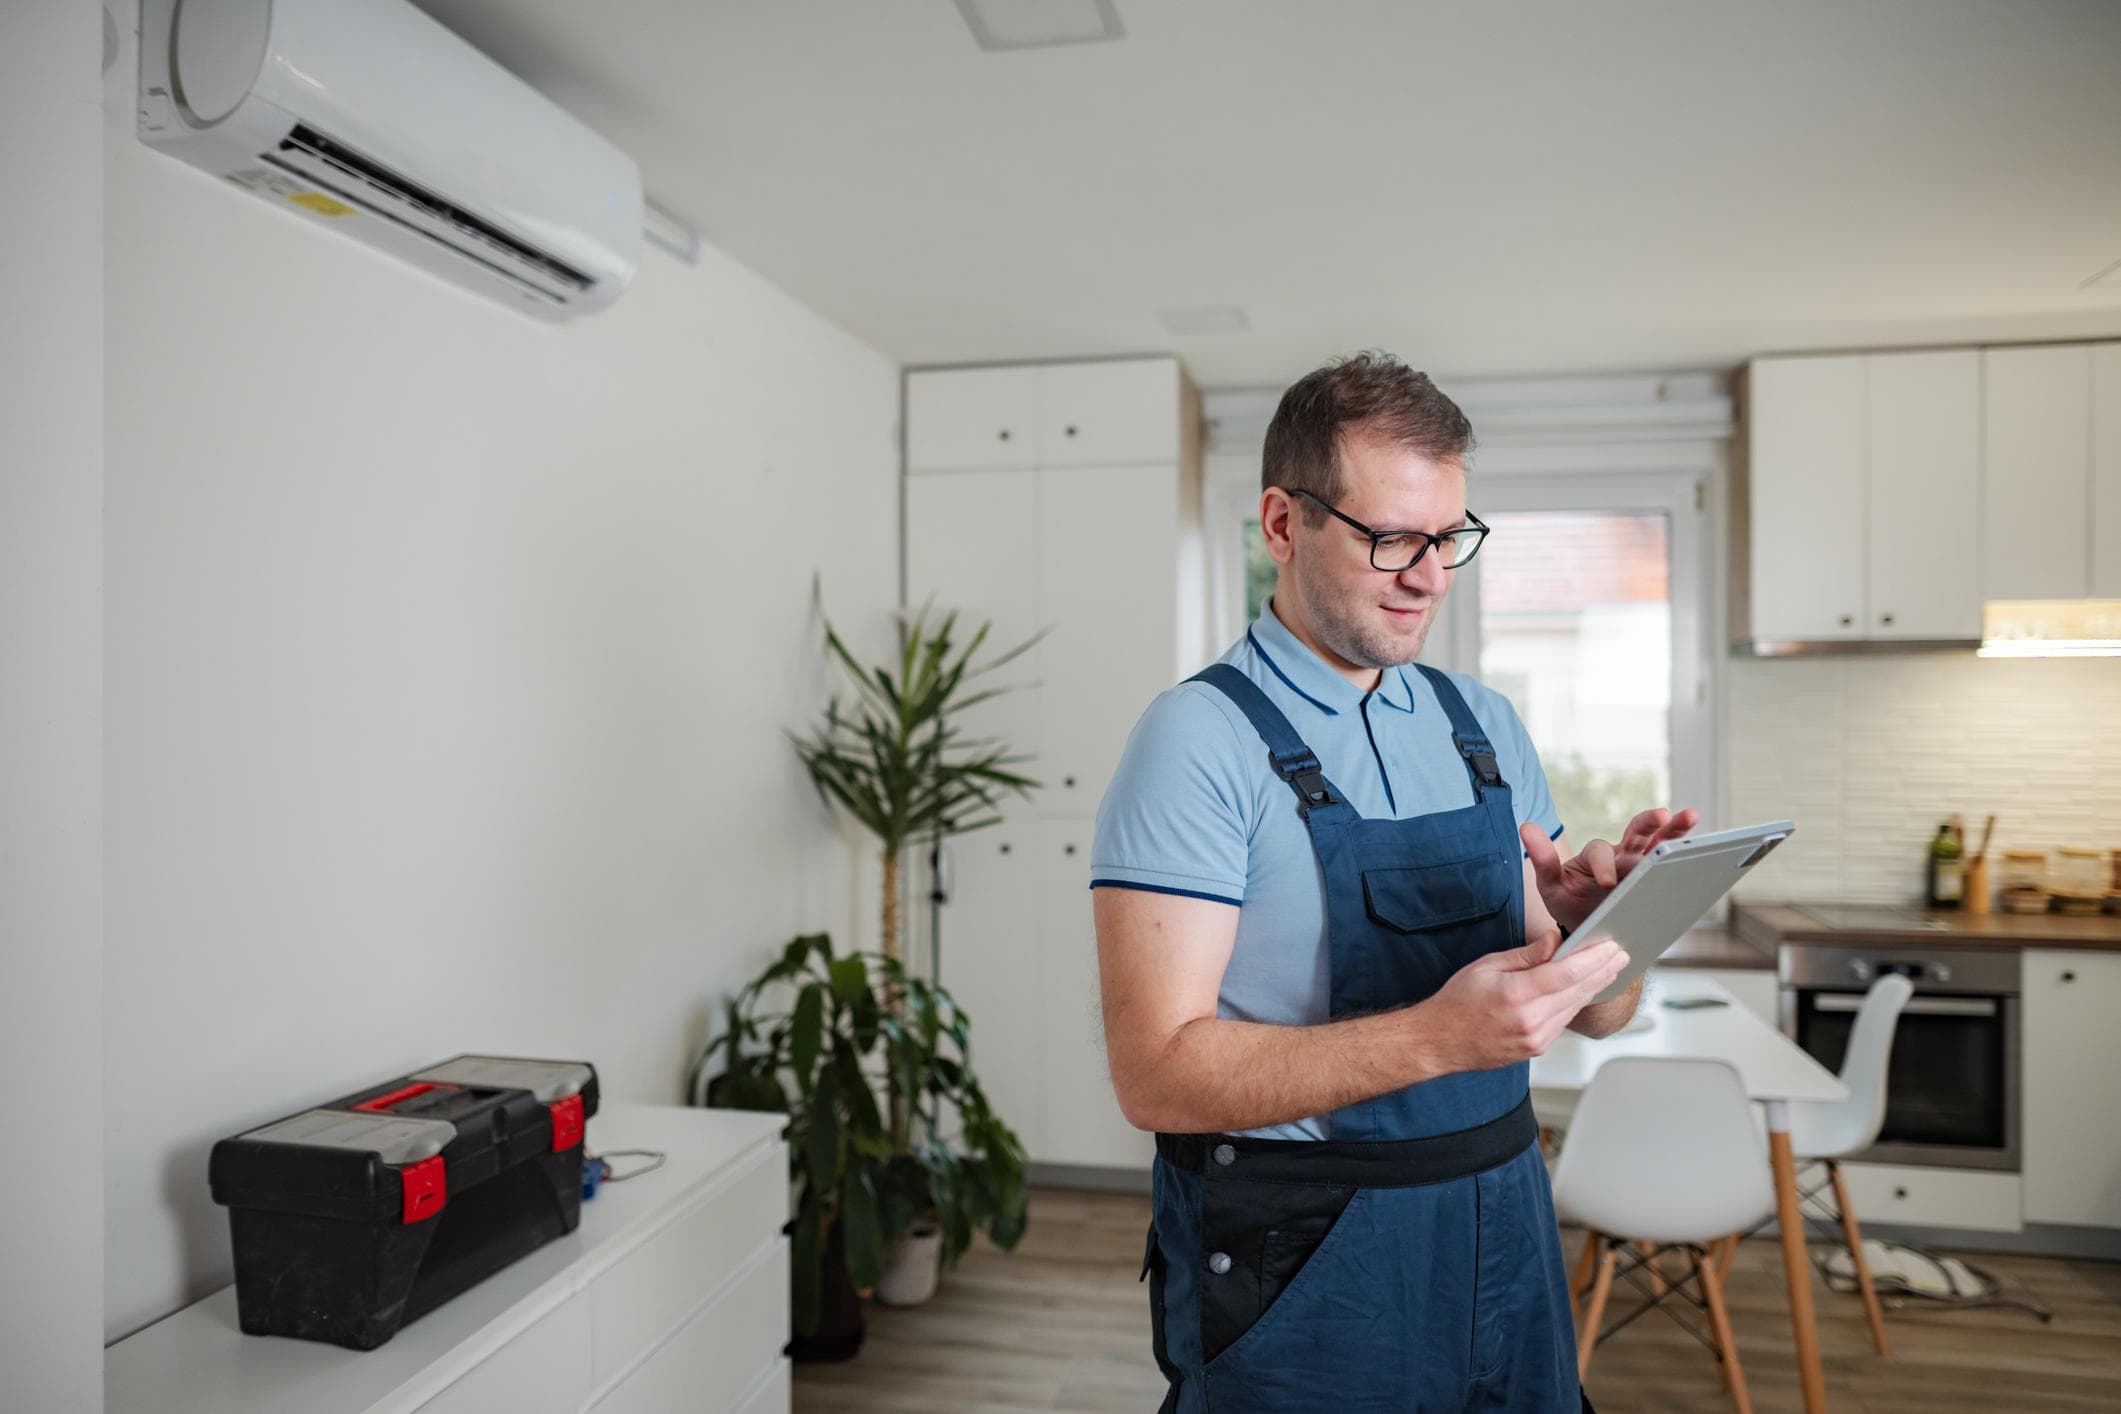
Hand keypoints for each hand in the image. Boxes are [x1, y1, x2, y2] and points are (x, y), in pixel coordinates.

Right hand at [1408, 933, 1629, 1071]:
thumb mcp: (1486, 967)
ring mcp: (1536, 1038)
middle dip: (1603, 970)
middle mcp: (1530, 1020)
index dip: (1593, 958)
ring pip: (1575, 1007)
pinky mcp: (1537, 1048)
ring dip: (1594, 986)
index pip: (1566, 973)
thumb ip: (1525, 955)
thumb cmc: (1457, 1003)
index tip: (1610, 946)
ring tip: (1610, 968)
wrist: (1440, 1042)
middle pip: (1578, 991)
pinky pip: (1564, 1021)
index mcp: (1516, 994)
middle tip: (1621, 954)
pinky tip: (1585, 989)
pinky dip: (1576, 1002)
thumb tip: (1554, 941)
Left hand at [1520, 807, 1699, 932]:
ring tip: (1692, 816)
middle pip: (1637, 832)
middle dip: (1649, 823)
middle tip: (1663, 815)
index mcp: (1595, 856)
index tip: (1608, 883)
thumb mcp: (1551, 883)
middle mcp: (1621, 856)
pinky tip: (1705, 854)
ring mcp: (1641, 867)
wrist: (1588, 928)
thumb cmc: (1569, 902)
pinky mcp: (1656, 881)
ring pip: (1660, 843)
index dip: (1605, 866)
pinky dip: (1688, 858)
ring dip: (1676, 830)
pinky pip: (1673, 866)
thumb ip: (1542, 858)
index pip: (1600, 853)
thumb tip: (1526, 825)